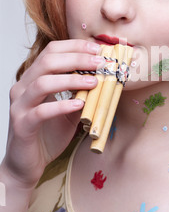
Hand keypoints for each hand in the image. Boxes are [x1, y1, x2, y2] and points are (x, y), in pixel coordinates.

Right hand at [3, 39, 103, 187]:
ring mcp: (20, 106)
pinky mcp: (22, 125)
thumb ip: (81, 93)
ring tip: (94, 82)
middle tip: (100, 63)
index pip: (51, 51)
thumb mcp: (70, 110)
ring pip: (42, 83)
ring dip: (71, 80)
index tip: (97, 49)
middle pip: (47, 62)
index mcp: (33, 79)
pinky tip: (79, 105)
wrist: (27, 164)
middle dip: (77, 59)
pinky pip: (40, 111)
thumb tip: (106, 78)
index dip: (74, 47)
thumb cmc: (48, 135)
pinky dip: (62, 106)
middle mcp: (23, 88)